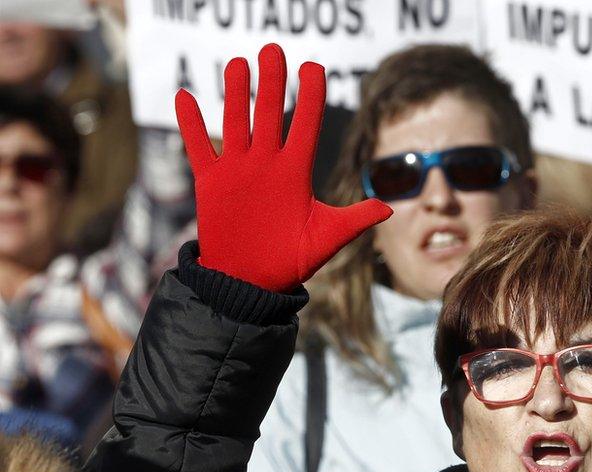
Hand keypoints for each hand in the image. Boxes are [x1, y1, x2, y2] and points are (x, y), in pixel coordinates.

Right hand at [176, 43, 391, 291]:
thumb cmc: (292, 261)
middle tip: (273, 50)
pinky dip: (190, 125)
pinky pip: (199, 148)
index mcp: (296, 172)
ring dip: (236, 94)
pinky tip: (184, 98)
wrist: (252, 283)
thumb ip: (354, 219)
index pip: (305, 125)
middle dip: (272, 82)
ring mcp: (239, 171)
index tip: (314, 68)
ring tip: (239, 63)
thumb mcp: (327, 238)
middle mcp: (267, 164)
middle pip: (269, 114)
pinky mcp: (212, 183)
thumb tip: (389, 208)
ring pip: (236, 122)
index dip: (309, 96)